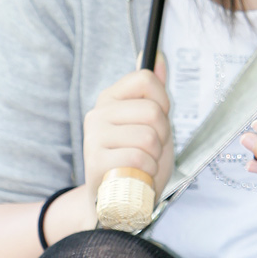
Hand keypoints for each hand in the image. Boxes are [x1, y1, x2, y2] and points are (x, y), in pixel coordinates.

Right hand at [82, 56, 173, 211]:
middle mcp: (97, 113)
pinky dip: (148, 172)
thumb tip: (159, 56)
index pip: (145, 79)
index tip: (158, 120)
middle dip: (163, 135)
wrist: (118, 201)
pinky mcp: (95, 163)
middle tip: (151, 149)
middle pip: (152, 111)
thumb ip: (154, 90)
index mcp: (110, 98)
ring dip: (156, 156)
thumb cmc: (137, 160)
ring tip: (144, 164)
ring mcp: (94, 138)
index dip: (163, 102)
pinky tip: (138, 176)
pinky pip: (139, 159)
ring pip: (148, 137)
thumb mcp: (152, 123)